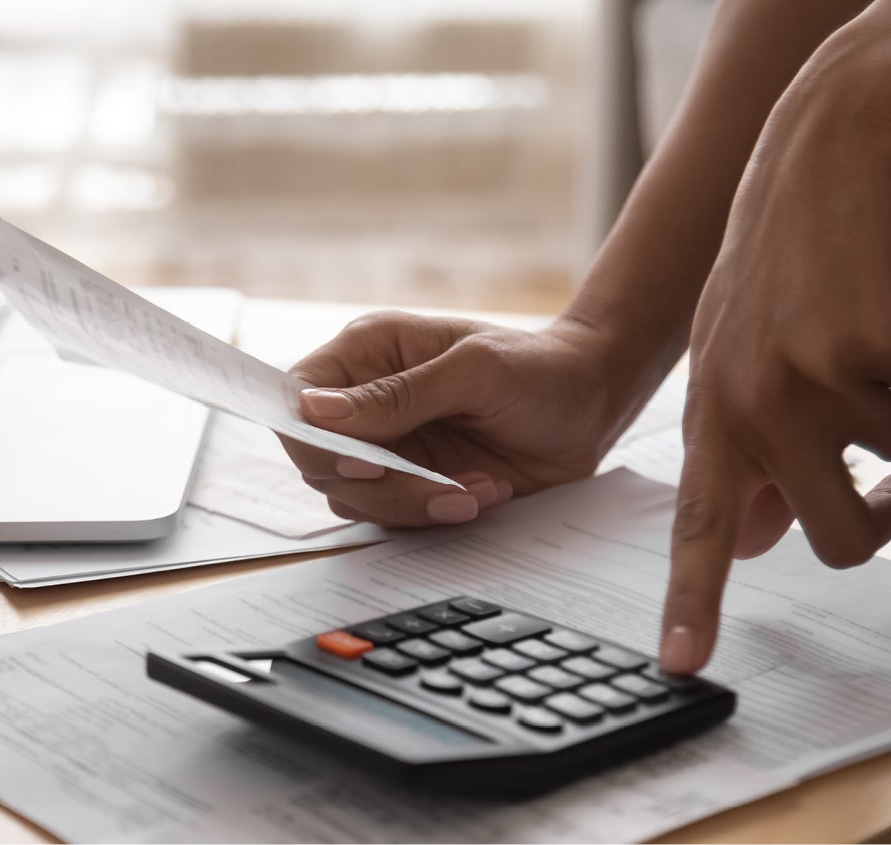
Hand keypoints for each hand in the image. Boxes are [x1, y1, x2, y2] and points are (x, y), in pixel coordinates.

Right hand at [284, 311, 642, 525]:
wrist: (592, 407)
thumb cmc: (538, 369)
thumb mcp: (475, 370)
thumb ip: (397, 394)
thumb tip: (315, 411)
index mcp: (367, 353)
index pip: (298, 399)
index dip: (313, 440)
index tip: (362, 464)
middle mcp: (366, 402)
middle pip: (319, 460)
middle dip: (380, 485)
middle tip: (438, 484)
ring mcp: (388, 447)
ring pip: (354, 499)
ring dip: (416, 504)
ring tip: (478, 487)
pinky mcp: (412, 484)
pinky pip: (396, 518)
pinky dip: (439, 515)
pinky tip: (485, 492)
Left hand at [659, 111, 890, 674]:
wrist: (830, 151)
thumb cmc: (784, 261)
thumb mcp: (737, 353)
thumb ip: (745, 445)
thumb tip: (764, 538)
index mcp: (711, 413)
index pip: (697, 526)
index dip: (693, 600)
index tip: (682, 663)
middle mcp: (753, 405)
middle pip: (835, 538)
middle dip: (879, 522)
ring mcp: (815, 378)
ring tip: (860, 335)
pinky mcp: (880, 348)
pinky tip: (887, 307)